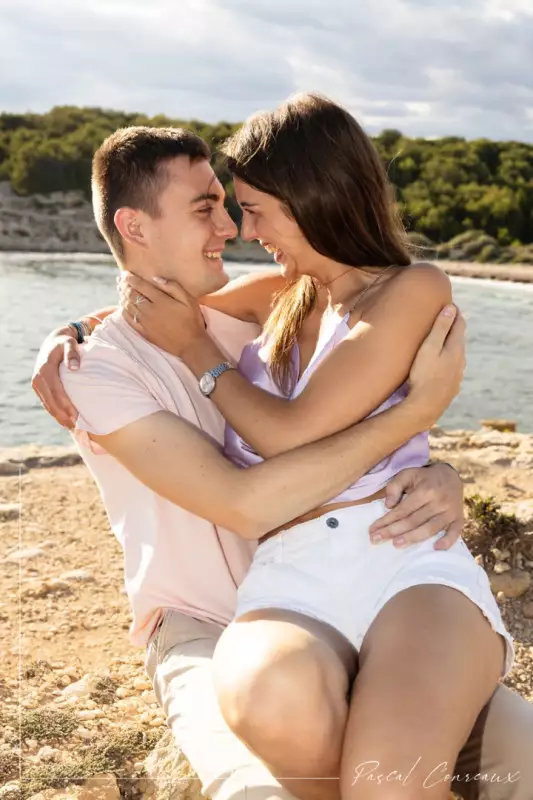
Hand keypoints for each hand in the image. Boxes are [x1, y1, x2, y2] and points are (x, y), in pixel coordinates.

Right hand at [31, 328, 80, 427]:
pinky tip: (64, 420)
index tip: (77, 416)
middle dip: (63, 415)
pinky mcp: (39, 388)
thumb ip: (72, 354)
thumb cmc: (65, 343)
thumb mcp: (69, 343)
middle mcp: (38, 379)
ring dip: (59, 417)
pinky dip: (55, 412)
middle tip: (76, 426)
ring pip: (48, 405)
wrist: (53, 342)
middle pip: (51, 402)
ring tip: (71, 427)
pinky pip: (47, 403)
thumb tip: (74, 368)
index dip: (66, 405)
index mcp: (45, 370)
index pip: (57, 392)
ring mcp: (37, 385)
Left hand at [120, 273, 206, 355]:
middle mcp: (150, 310)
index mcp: (160, 300)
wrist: (190, 344)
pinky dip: (124, 311)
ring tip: (120, 290)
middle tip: (120, 280)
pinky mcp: (144, 332)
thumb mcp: (188, 299)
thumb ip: (172, 286)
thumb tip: (155, 278)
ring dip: (122, 296)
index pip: (140, 285)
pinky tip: (123, 306)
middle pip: (131, 295)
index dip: (130, 278)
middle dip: (124, 286)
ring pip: (128, 306)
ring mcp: (145, 322)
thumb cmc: (191, 320)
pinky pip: (129, 320)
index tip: (125, 273)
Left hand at [369, 463, 463, 549]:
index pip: (402, 510)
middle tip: (376, 540)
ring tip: (396, 544)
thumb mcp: (407, 474)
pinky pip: (455, 532)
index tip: (373, 530)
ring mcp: (450, 511)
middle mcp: (439, 502)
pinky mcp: (459, 518)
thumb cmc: (424, 477)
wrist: (451, 475)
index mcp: (425, 490)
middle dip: (393, 531)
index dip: (386, 520)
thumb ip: (394, 486)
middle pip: (413, 521)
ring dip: (412, 538)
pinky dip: (447, 541)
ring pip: (430, 528)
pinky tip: (436, 548)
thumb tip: (388, 506)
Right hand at [407, 304, 465, 426]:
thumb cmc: (424, 375)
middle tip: (443, 318)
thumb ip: (440, 328)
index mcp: (456, 347)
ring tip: (440, 341)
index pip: (459, 323)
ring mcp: (458, 374)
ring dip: (450, 345)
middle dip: (452, 327)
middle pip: (459, 339)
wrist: (426, 406)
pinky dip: (447, 360)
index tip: (448, 303)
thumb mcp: (429, 347)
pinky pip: (451, 368)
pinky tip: (439, 365)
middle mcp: (461, 360)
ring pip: (456, 354)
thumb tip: (450, 308)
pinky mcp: (452, 386)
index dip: (453, 312)